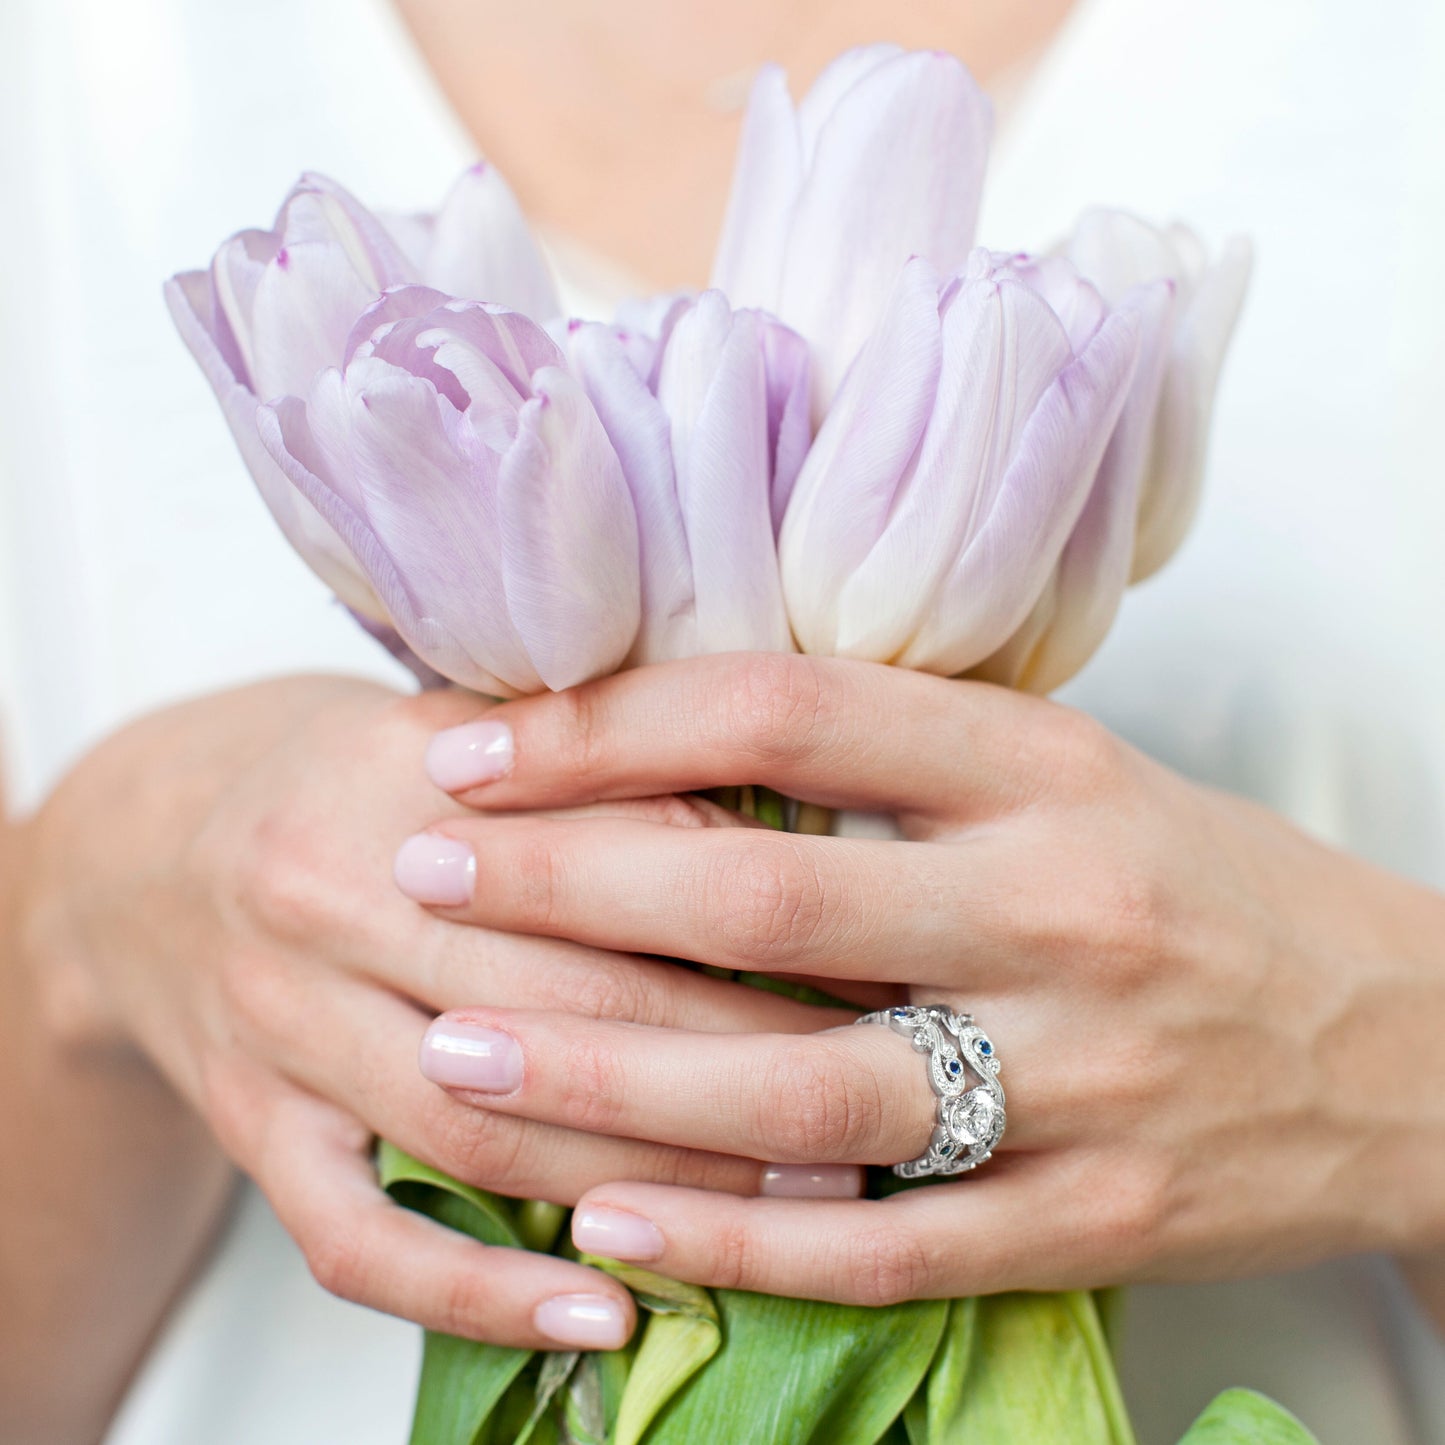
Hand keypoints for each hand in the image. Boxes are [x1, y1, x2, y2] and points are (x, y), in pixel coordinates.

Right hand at [17, 674, 852, 1349]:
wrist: (155, 859)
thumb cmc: (355, 788)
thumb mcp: (461, 735)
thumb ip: (603, 761)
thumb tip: (781, 816)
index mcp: (396, 777)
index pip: (594, 850)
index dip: (739, 910)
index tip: (865, 956)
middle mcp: (323, 900)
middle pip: (552, 996)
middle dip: (728, 1058)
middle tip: (873, 1100)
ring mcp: (277, 1030)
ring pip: (482, 1126)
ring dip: (647, 1177)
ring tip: (792, 1205)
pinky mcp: (251, 1133)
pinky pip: (359, 1238)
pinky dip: (480, 1289)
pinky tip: (604, 1309)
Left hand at [398, 653, 1444, 1304]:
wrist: (1404, 1043)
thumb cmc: (1199, 884)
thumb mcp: (1065, 774)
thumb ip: (893, 761)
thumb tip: (676, 742)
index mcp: (1043, 768)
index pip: (784, 713)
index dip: (611, 727)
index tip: (475, 746)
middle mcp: (1056, 908)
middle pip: (763, 899)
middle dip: (562, 889)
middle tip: (416, 877)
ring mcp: (1081, 1078)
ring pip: (801, 1089)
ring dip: (607, 1078)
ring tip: (456, 1057)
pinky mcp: (1096, 1218)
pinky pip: (884, 1242)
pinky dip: (734, 1240)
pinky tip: (604, 1220)